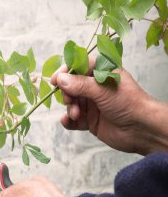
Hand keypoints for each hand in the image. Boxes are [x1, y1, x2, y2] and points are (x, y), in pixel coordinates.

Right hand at [51, 64, 167, 154]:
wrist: (141, 130)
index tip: (55, 80)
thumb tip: (60, 79)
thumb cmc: (129, 103)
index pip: (80, 66)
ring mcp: (92, 104)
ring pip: (71, 103)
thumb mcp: (103, 90)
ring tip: (76, 114)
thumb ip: (80, 84)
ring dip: (70, 108)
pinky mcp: (90, 121)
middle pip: (71, 86)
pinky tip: (67, 121)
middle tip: (70, 100)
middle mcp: (96, 88)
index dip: (66, 71)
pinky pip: (73, 119)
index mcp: (102, 74)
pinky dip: (68, 120)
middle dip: (67, 94)